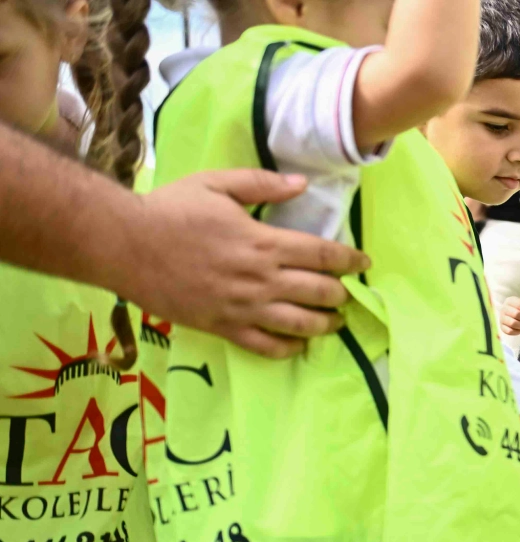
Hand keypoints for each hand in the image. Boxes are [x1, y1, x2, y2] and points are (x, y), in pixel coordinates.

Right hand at [123, 171, 369, 357]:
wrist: (125, 244)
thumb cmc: (171, 210)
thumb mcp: (217, 184)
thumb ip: (264, 185)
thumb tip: (303, 185)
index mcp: (264, 242)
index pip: (324, 256)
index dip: (351, 261)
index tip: (364, 263)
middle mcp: (261, 279)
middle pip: (320, 293)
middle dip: (341, 294)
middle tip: (346, 293)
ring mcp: (244, 307)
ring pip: (301, 325)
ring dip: (325, 324)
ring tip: (334, 321)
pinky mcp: (225, 327)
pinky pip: (268, 347)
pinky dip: (290, 349)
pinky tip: (299, 344)